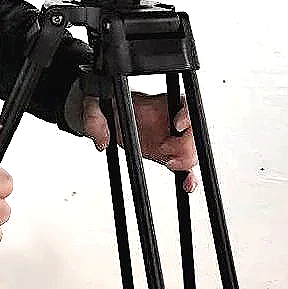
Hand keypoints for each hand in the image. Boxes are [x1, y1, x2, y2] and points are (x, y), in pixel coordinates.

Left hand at [81, 92, 198, 192]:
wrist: (105, 118)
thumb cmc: (106, 106)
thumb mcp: (95, 105)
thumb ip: (95, 120)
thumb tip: (101, 141)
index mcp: (158, 103)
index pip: (183, 104)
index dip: (187, 115)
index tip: (177, 126)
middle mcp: (168, 120)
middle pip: (192, 131)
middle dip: (185, 144)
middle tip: (164, 150)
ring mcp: (170, 139)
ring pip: (192, 151)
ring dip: (185, 160)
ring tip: (169, 163)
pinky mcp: (167, 155)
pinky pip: (185, 168)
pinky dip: (189, 177)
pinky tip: (187, 185)